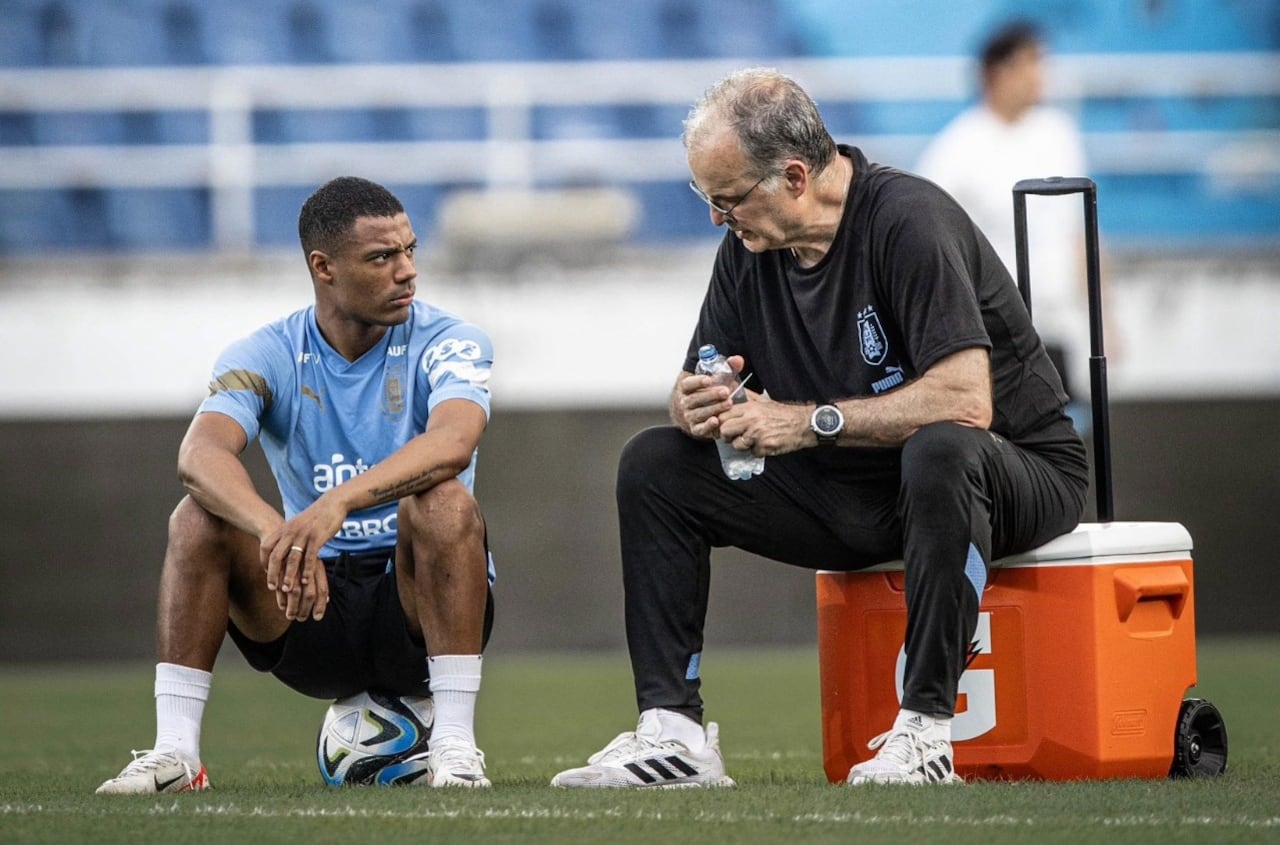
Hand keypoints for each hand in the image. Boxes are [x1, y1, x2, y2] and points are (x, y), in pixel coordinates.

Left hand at [260, 494, 345, 620]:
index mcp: (283, 529)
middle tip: (272, 588)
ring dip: (289, 576)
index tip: (266, 575)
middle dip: (273, 574)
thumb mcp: (296, 524)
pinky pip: (310, 557)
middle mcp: (290, 532)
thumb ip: (287, 536)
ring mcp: (304, 535)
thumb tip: (278, 551)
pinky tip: (306, 581)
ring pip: (293, 559)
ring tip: (288, 589)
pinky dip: (307, 570)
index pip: (266, 547)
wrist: (332, 504)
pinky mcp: (317, 537)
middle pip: (276, 556)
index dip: (264, 562)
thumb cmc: (314, 517)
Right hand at [674, 355, 751, 438]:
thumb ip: (727, 368)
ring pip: (699, 413)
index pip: (687, 384)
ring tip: (728, 403)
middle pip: (694, 399)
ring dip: (714, 408)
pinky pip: (700, 429)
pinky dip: (707, 426)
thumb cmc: (708, 392)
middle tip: (726, 391)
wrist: (699, 412)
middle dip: (711, 395)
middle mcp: (685, 402)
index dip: (697, 382)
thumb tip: (737, 360)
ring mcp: (689, 416)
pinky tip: (716, 421)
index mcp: (686, 388)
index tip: (709, 380)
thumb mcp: (716, 379)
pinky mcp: (695, 429)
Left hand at [718, 399, 808, 456]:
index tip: (724, 425)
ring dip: (743, 445)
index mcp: (749, 408)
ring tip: (754, 439)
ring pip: (736, 445)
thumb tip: (729, 386)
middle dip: (727, 436)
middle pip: (724, 431)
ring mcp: (758, 434)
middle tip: (736, 435)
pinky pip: (753, 453)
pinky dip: (758, 451)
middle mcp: (752, 420)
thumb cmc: (781, 413)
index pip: (722, 416)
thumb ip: (744, 396)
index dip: (721, 422)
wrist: (803, 424)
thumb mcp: (762, 400)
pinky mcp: (766, 446)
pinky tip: (765, 444)